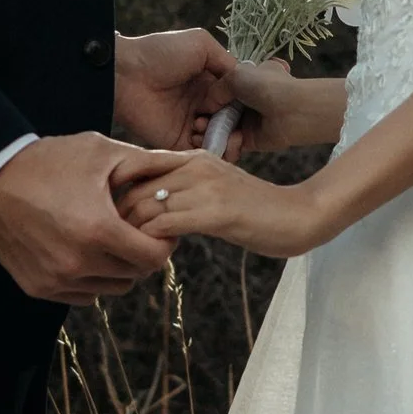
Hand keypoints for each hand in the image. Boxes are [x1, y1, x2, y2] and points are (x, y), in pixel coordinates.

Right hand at [0, 133, 177, 301]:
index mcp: (98, 230)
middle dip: (140, 252)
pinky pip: (82, 294)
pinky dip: (90, 277)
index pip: (154, 258)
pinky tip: (81, 249)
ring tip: (106, 237)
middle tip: (131, 228)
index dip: (162, 242)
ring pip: (110, 288)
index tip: (156, 227)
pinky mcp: (38, 286)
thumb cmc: (48, 161)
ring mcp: (56, 279)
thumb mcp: (101, 152)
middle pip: (135, 274)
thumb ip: (148, 163)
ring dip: (117, 268)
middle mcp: (78, 263)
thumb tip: (189, 162)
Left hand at [109, 146, 332, 259]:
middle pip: (134, 189)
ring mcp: (206, 187)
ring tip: (134, 254)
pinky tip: (155, 257)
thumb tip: (147, 207)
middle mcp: (196, 165)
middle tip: (118, 245)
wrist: (298, 216)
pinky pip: (164, 226)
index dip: (118, 197)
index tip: (114, 222)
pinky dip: (151, 244)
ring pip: (144, 208)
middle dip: (118, 220)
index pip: (137, 169)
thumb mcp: (216, 188)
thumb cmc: (256, 209)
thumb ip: (185, 189)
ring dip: (131, 236)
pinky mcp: (215, 212)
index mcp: (194, 156)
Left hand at [113, 26, 237, 148]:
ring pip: (218, 138)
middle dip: (235, 126)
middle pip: (230, 122)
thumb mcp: (201, 44)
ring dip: (221, 136)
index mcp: (209, 82)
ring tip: (208, 125)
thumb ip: (227, 61)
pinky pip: (199, 152)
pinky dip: (208, 149)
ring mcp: (190, 124)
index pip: (236, 100)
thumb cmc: (160, 53)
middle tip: (232, 126)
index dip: (245, 106)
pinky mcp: (176, 141)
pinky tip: (201, 135)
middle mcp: (202, 105)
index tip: (250, 109)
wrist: (124, 73)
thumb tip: (246, 81)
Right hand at [206, 52, 305, 157]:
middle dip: (204, 121)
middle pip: (218, 113)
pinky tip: (218, 146)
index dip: (204, 101)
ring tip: (201, 138)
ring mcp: (249, 121)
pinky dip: (225, 146)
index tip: (193, 110)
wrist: (292, 110)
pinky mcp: (251, 140)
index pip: (219, 91)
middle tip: (196, 127)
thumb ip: (215, 90)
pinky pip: (232, 145)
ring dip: (211, 135)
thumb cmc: (266, 86)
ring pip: (223, 130)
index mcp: (245, 81)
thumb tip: (205, 107)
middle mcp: (246, 100)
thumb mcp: (235, 76)